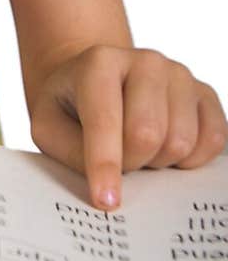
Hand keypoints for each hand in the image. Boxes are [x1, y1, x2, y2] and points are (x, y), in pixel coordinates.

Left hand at [28, 46, 227, 209]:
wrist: (98, 81)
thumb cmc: (70, 107)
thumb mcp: (49, 127)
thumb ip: (73, 154)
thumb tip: (111, 191)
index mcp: (100, 62)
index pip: (105, 120)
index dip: (105, 164)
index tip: (105, 201)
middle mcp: (145, 60)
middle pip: (148, 135)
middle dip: (131, 163)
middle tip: (119, 161)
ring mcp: (179, 74)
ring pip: (181, 142)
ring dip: (158, 162)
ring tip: (139, 149)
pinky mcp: (204, 93)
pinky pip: (213, 140)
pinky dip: (190, 160)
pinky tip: (166, 151)